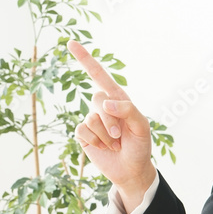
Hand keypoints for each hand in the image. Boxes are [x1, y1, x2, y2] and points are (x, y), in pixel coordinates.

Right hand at [67, 40, 155, 207]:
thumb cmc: (140, 146)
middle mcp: (103, 106)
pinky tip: (103, 148)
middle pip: (97, 100)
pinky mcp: (84, 135)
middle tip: (119, 136)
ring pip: (91, 119)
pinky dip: (95, 141)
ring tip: (114, 144)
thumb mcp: (141, 127)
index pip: (99, 74)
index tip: (71, 43)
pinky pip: (82, 131)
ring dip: (105, 135)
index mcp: (117, 98)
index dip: (85, 59)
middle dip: (110, 120)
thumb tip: (105, 102)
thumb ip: (127, 110)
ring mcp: (92, 120)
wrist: (131, 170)